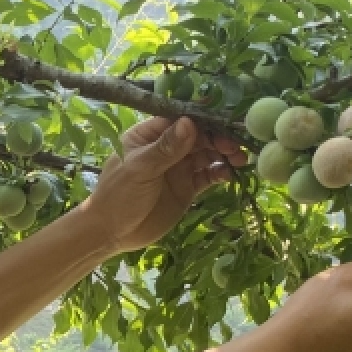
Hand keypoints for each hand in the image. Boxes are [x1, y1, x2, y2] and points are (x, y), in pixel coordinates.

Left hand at [77, 116, 244, 253]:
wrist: (112, 233)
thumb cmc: (118, 195)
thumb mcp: (140, 169)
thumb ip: (165, 148)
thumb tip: (189, 122)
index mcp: (148, 135)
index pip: (179, 119)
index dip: (202, 118)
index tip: (224, 120)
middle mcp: (166, 147)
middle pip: (198, 135)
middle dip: (218, 138)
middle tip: (234, 146)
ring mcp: (177, 167)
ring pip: (207, 154)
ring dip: (224, 154)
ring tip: (239, 159)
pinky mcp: (187, 187)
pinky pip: (208, 175)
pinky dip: (221, 173)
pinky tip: (230, 174)